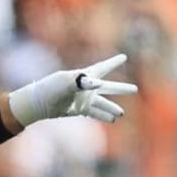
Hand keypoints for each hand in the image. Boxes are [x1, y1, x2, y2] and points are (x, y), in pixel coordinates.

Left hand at [8, 53, 137, 126]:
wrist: (41, 102)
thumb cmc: (53, 88)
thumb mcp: (67, 82)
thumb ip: (82, 81)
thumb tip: (98, 83)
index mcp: (85, 76)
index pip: (103, 67)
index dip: (113, 62)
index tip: (124, 57)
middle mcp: (87, 87)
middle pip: (108, 88)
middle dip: (121, 89)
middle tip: (135, 89)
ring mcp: (84, 99)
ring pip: (103, 104)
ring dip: (112, 108)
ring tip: (121, 113)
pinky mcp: (80, 109)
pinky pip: (95, 113)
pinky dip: (103, 116)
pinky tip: (112, 120)